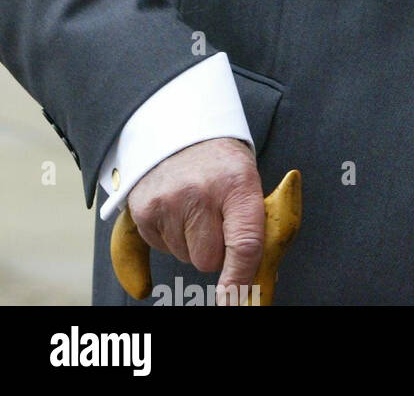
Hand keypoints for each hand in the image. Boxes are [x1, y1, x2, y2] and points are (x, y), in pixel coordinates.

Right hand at [125, 137, 263, 302]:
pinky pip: (162, 248)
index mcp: (238, 183)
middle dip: (216, 251)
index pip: (244, 243)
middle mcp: (200, 192)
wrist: (181, 131)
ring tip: (195, 207)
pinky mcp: (143, 211)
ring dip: (192, 242)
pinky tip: (176, 209)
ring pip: (185, 257)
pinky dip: (172, 237)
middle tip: (217, 220)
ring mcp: (168, 202)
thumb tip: (252, 283)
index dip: (241, 277)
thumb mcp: (249, 182)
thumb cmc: (223, 165)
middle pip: (209, 260)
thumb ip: (255, 226)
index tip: (235, 298)